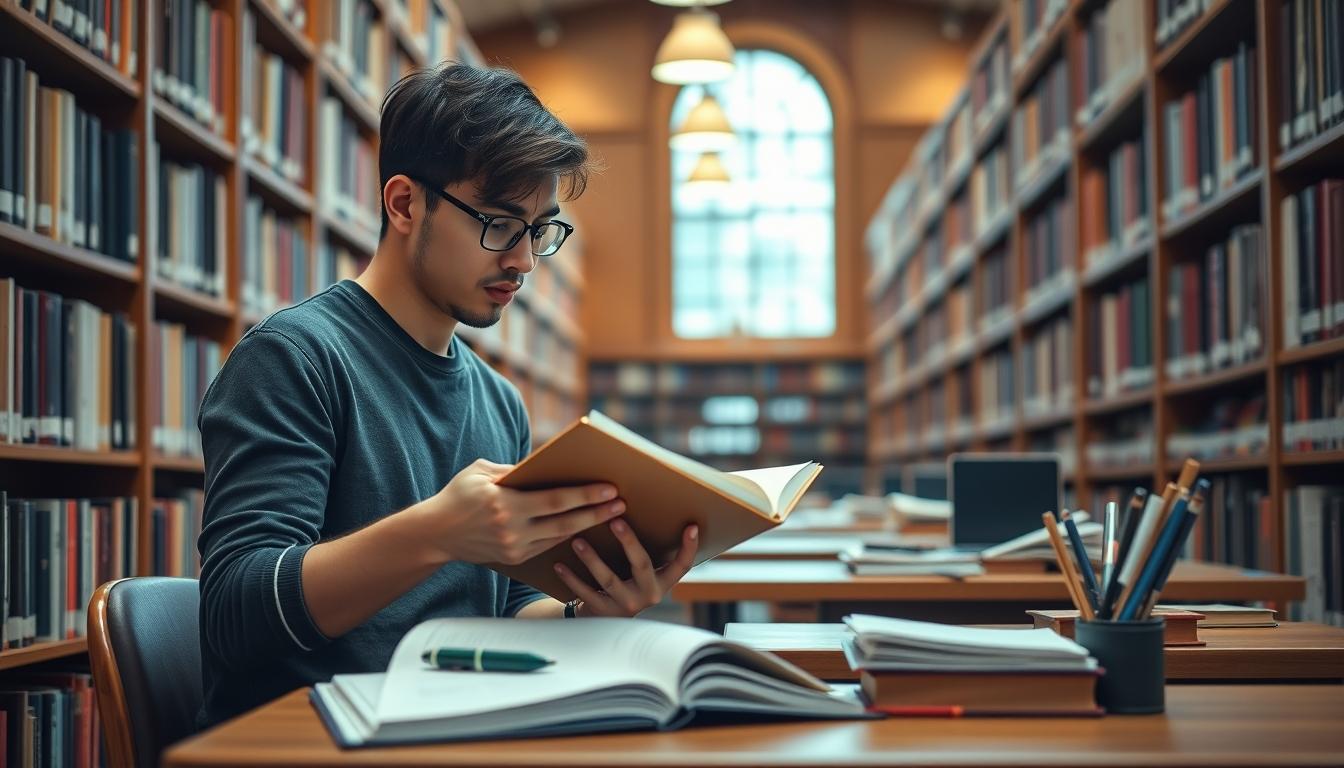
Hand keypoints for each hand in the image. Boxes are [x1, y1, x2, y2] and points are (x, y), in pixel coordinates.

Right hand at [420, 459, 627, 565]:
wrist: (435, 534)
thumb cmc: (458, 495)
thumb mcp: (481, 472)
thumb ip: (514, 470)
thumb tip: (546, 464)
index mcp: (504, 503)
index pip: (555, 500)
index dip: (585, 495)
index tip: (610, 488)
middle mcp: (512, 529)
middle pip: (564, 522)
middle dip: (596, 513)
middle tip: (622, 504)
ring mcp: (514, 547)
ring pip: (560, 537)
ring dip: (588, 525)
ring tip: (612, 515)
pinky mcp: (516, 558)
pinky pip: (549, 546)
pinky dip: (569, 536)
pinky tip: (587, 526)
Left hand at [552, 519, 699, 616]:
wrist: (605, 623)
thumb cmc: (625, 584)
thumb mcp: (640, 574)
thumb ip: (643, 552)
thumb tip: (630, 511)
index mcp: (661, 582)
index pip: (682, 565)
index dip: (689, 547)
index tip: (691, 526)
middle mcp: (648, 595)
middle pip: (641, 565)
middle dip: (629, 542)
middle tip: (615, 520)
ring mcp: (626, 605)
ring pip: (608, 579)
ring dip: (591, 558)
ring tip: (577, 540)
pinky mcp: (604, 613)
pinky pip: (586, 593)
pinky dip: (571, 578)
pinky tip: (559, 564)